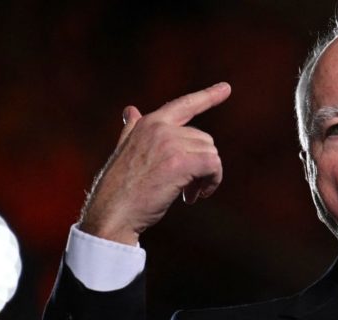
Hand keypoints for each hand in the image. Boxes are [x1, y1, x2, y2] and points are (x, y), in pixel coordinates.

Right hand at [79, 82, 231, 244]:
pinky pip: (213, 166)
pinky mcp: (180, 162)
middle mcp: (159, 127)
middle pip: (204, 139)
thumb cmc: (119, 188)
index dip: (207, 96)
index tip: (227, 88)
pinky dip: (212, 182)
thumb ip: (132, 129)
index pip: (183, 105)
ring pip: (211, 154)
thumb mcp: (124, 151)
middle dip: (201, 164)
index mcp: (148, 123)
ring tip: (189, 194)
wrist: (111, 213)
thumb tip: (130, 109)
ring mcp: (169, 142)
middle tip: (188, 188)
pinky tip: (197, 196)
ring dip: (206, 177)